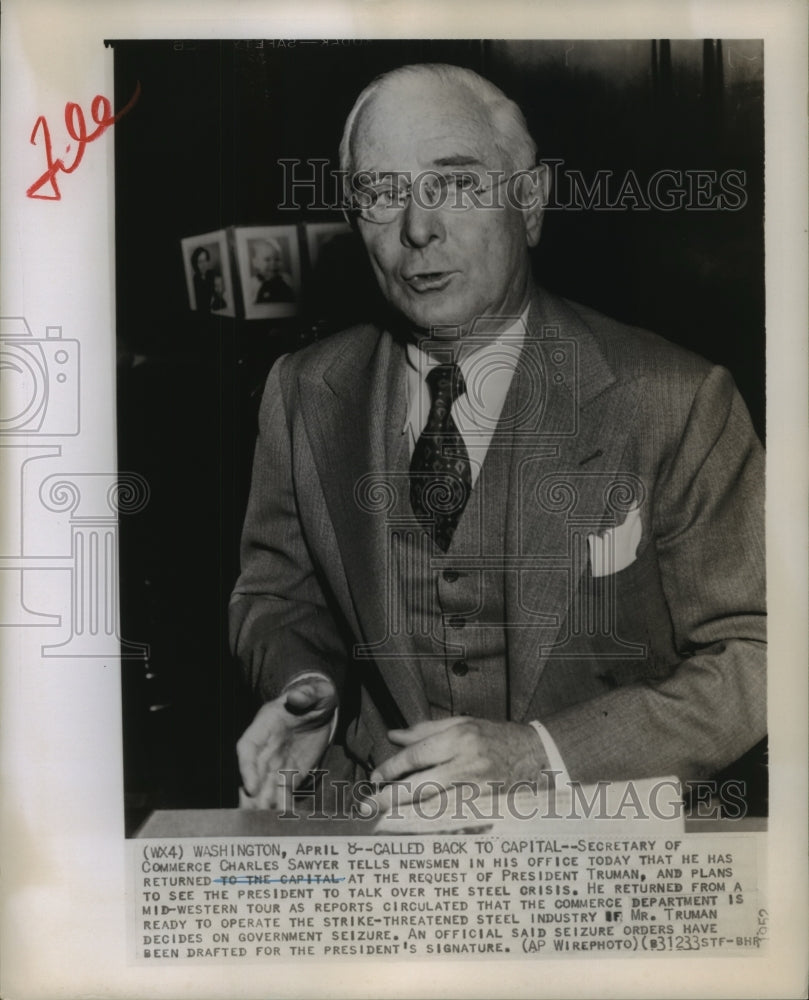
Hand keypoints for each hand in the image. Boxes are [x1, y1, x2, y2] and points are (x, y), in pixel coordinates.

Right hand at [236, 675, 336, 809]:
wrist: (322, 706)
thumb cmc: (316, 695)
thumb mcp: (316, 691)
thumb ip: (306, 694)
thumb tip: (296, 696)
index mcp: (266, 724)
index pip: (248, 747)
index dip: (246, 767)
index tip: (250, 785)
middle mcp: (266, 746)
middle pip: (253, 774)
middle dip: (251, 795)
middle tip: (251, 817)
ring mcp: (276, 762)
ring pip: (264, 787)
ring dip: (262, 805)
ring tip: (261, 826)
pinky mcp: (290, 773)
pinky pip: (283, 792)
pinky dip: (282, 806)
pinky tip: (282, 822)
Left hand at [366, 716, 549, 811]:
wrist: (535, 755)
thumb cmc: (494, 736)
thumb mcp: (462, 723)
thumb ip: (426, 730)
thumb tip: (394, 736)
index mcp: (460, 738)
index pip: (417, 755)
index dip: (392, 767)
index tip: (376, 776)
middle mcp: (467, 764)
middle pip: (421, 786)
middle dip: (391, 797)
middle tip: (368, 806)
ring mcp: (478, 790)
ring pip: (434, 808)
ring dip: (406, 815)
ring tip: (383, 820)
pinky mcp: (485, 808)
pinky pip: (452, 821)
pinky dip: (431, 827)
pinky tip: (413, 831)